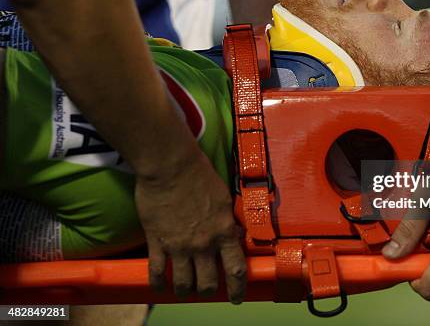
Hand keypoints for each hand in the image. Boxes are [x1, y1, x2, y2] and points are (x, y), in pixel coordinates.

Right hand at [134, 151, 245, 302]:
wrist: (171, 166)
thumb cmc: (199, 175)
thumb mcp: (223, 199)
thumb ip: (227, 221)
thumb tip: (232, 236)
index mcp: (223, 232)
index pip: (236, 269)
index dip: (237, 288)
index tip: (236, 298)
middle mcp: (203, 244)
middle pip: (207, 283)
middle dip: (207, 290)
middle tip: (206, 290)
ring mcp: (178, 246)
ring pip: (183, 283)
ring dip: (185, 290)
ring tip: (184, 290)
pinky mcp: (157, 242)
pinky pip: (157, 272)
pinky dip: (158, 283)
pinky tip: (160, 287)